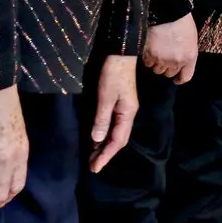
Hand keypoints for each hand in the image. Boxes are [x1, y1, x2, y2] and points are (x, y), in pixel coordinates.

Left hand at [89, 55, 138, 171]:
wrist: (121, 54)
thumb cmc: (113, 74)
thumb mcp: (105, 97)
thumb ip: (102, 119)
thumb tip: (96, 140)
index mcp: (127, 114)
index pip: (117, 141)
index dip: (106, 156)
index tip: (95, 168)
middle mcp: (128, 114)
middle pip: (119, 140)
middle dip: (106, 154)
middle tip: (92, 167)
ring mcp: (125, 109)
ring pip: (116, 133)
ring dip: (105, 146)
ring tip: (93, 157)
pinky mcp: (120, 104)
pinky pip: (114, 126)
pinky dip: (105, 136)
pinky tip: (97, 139)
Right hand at [143, 14, 197, 83]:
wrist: (167, 11)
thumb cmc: (181, 21)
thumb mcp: (191, 39)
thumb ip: (186, 53)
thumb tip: (180, 62)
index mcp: (190, 57)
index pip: (185, 77)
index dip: (179, 79)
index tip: (176, 79)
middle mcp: (176, 61)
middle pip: (169, 74)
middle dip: (167, 67)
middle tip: (164, 57)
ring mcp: (162, 59)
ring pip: (156, 70)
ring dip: (156, 63)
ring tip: (157, 51)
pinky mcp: (149, 55)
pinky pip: (147, 63)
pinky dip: (148, 58)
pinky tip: (150, 48)